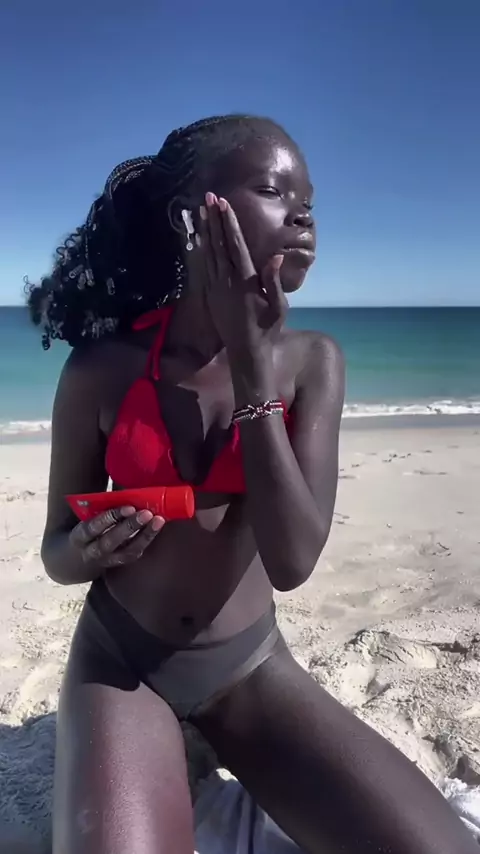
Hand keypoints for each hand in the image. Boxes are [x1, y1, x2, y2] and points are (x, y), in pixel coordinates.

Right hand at [69, 506, 164, 567]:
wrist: (78, 558)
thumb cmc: (87, 529)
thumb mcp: (85, 519)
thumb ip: (101, 508)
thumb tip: (126, 492)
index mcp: (79, 537)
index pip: (92, 528)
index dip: (110, 518)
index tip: (128, 507)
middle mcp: (92, 552)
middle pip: (110, 541)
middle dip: (129, 527)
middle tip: (146, 513)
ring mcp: (106, 561)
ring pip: (126, 552)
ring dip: (144, 536)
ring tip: (158, 520)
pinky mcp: (119, 564)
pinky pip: (134, 555)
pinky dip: (146, 541)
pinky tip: (156, 528)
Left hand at [200, 192, 287, 354]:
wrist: (246, 352)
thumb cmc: (267, 329)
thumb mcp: (278, 307)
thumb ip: (274, 281)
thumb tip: (274, 257)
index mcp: (245, 281)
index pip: (235, 245)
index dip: (229, 223)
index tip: (224, 205)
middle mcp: (227, 280)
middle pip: (218, 243)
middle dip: (214, 219)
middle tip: (208, 197)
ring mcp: (216, 287)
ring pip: (208, 252)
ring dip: (205, 230)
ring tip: (201, 211)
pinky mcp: (210, 294)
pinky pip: (204, 266)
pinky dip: (201, 249)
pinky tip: (199, 238)